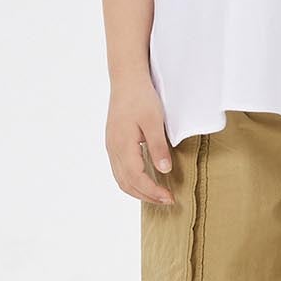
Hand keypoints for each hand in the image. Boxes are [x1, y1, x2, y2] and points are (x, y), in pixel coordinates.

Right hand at [107, 81, 175, 204]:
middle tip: (167, 200)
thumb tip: (164, 170)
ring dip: (138, 190)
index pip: (136, 178)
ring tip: (157, 194)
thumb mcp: (153, 121)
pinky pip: (120, 169)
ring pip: (121, 178)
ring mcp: (111, 146)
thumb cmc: (141, 97)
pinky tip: (145, 179)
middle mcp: (113, 149)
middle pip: (126, 183)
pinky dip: (132, 180)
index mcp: (122, 145)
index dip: (153, 192)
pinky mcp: (113, 143)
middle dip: (146, 196)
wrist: (126, 80)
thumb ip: (157, 146)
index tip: (169, 198)